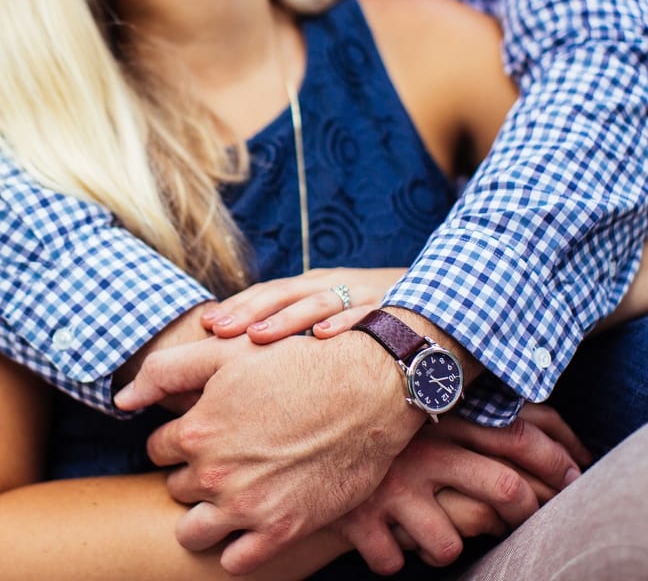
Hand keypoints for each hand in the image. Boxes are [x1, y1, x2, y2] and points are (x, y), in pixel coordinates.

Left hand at [114, 327, 419, 568]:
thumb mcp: (228, 352)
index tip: (202, 430)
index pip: (158, 447)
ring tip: (229, 492)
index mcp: (196, 430)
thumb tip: (120, 398)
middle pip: (177, 487)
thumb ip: (167, 371)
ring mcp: (246, 508)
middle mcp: (214, 474)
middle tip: (224, 457)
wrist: (364, 391)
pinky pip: (234, 562)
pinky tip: (250, 521)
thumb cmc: (295, 363)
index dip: (178, 437)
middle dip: (193, 473)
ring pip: (193, 532)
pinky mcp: (278, 534)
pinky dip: (236, 547)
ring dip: (205, 515)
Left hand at [204, 270, 393, 344]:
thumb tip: (250, 361)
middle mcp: (333, 286)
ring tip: (256, 337)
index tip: (205, 327)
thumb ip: (300, 332)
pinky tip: (322, 338)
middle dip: (249, 312)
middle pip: (283, 294)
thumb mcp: (335, 317)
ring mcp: (361, 295)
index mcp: (315, 287)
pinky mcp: (391, 309)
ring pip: (317, 303)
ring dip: (286, 319)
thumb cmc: (377, 320)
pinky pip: (364, 316)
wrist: (441, 303)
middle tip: (217, 332)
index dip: (237, 307)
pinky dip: (343, 325)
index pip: (268, 293)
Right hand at [341, 411, 585, 576]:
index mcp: (447, 413)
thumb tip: (550, 438)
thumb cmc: (386, 422)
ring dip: (448, 547)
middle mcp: (426, 446)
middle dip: (528, 512)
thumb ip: (480, 416)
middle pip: (504, 487)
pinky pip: (394, 560)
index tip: (578, 477)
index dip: (559, 460)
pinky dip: (394, 557)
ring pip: (450, 542)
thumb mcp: (432, 405)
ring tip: (442, 538)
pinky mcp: (360, 515)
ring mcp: (395, 483)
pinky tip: (391, 543)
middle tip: (532, 520)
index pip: (522, 434)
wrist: (303, 423)